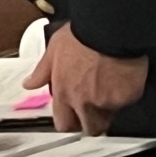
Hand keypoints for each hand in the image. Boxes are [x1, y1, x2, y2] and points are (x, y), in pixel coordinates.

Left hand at [22, 23, 147, 136]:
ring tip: (111, 87)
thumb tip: (29, 84)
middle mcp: (84, 102)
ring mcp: (107, 102)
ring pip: (109, 118)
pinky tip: (124, 78)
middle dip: (92, 122)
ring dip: (109, 110)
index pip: (63, 123)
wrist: (110, 28)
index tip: (75, 116)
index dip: (70, 121)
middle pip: (89, 128)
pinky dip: (126, 94)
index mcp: (64, 92)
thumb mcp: (54, 48)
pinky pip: (127, 103)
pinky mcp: (127, 98)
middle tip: (97, 107)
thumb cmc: (82, 34)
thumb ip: (42, 71)